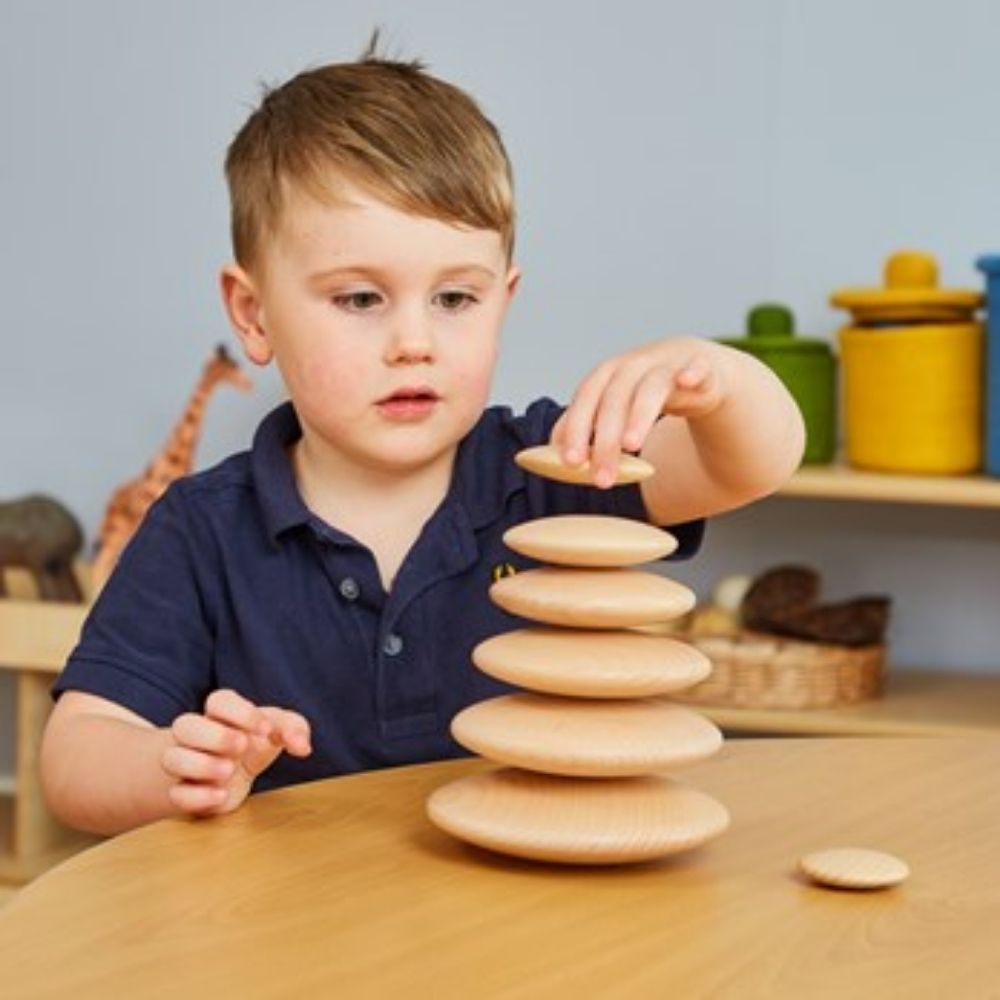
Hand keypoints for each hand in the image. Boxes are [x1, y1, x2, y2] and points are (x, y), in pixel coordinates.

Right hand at [161, 689, 311, 816]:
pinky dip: (196, 796)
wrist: (227, 778)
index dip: (242, 712)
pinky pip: (175, 794)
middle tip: (242, 747)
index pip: (219, 700)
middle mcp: (197, 736)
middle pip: (184, 723)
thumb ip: (294, 729)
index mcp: (221, 715)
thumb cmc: (254, 746)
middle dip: (216, 736)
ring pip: (172, 758)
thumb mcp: (278, 731)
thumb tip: (302, 747)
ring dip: (201, 765)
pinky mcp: (183, 793)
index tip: (267, 730)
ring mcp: (186, 764)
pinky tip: (219, 795)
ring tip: (228, 772)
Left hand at [550, 338, 727, 486]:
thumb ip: (583, 428)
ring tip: (631, 446)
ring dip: (638, 416)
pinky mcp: (700, 370)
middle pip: (615, 401)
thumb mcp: (609, 408)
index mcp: (606, 376)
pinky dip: (693, 373)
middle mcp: (633, 367)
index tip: (571, 463)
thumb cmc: (640, 393)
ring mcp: (667, 366)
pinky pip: (698, 370)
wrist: (689, 365)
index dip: (577, 430)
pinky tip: (686, 381)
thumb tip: (551, 456)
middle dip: (605, 441)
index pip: (586, 401)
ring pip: (651, 389)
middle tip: (602, 478)